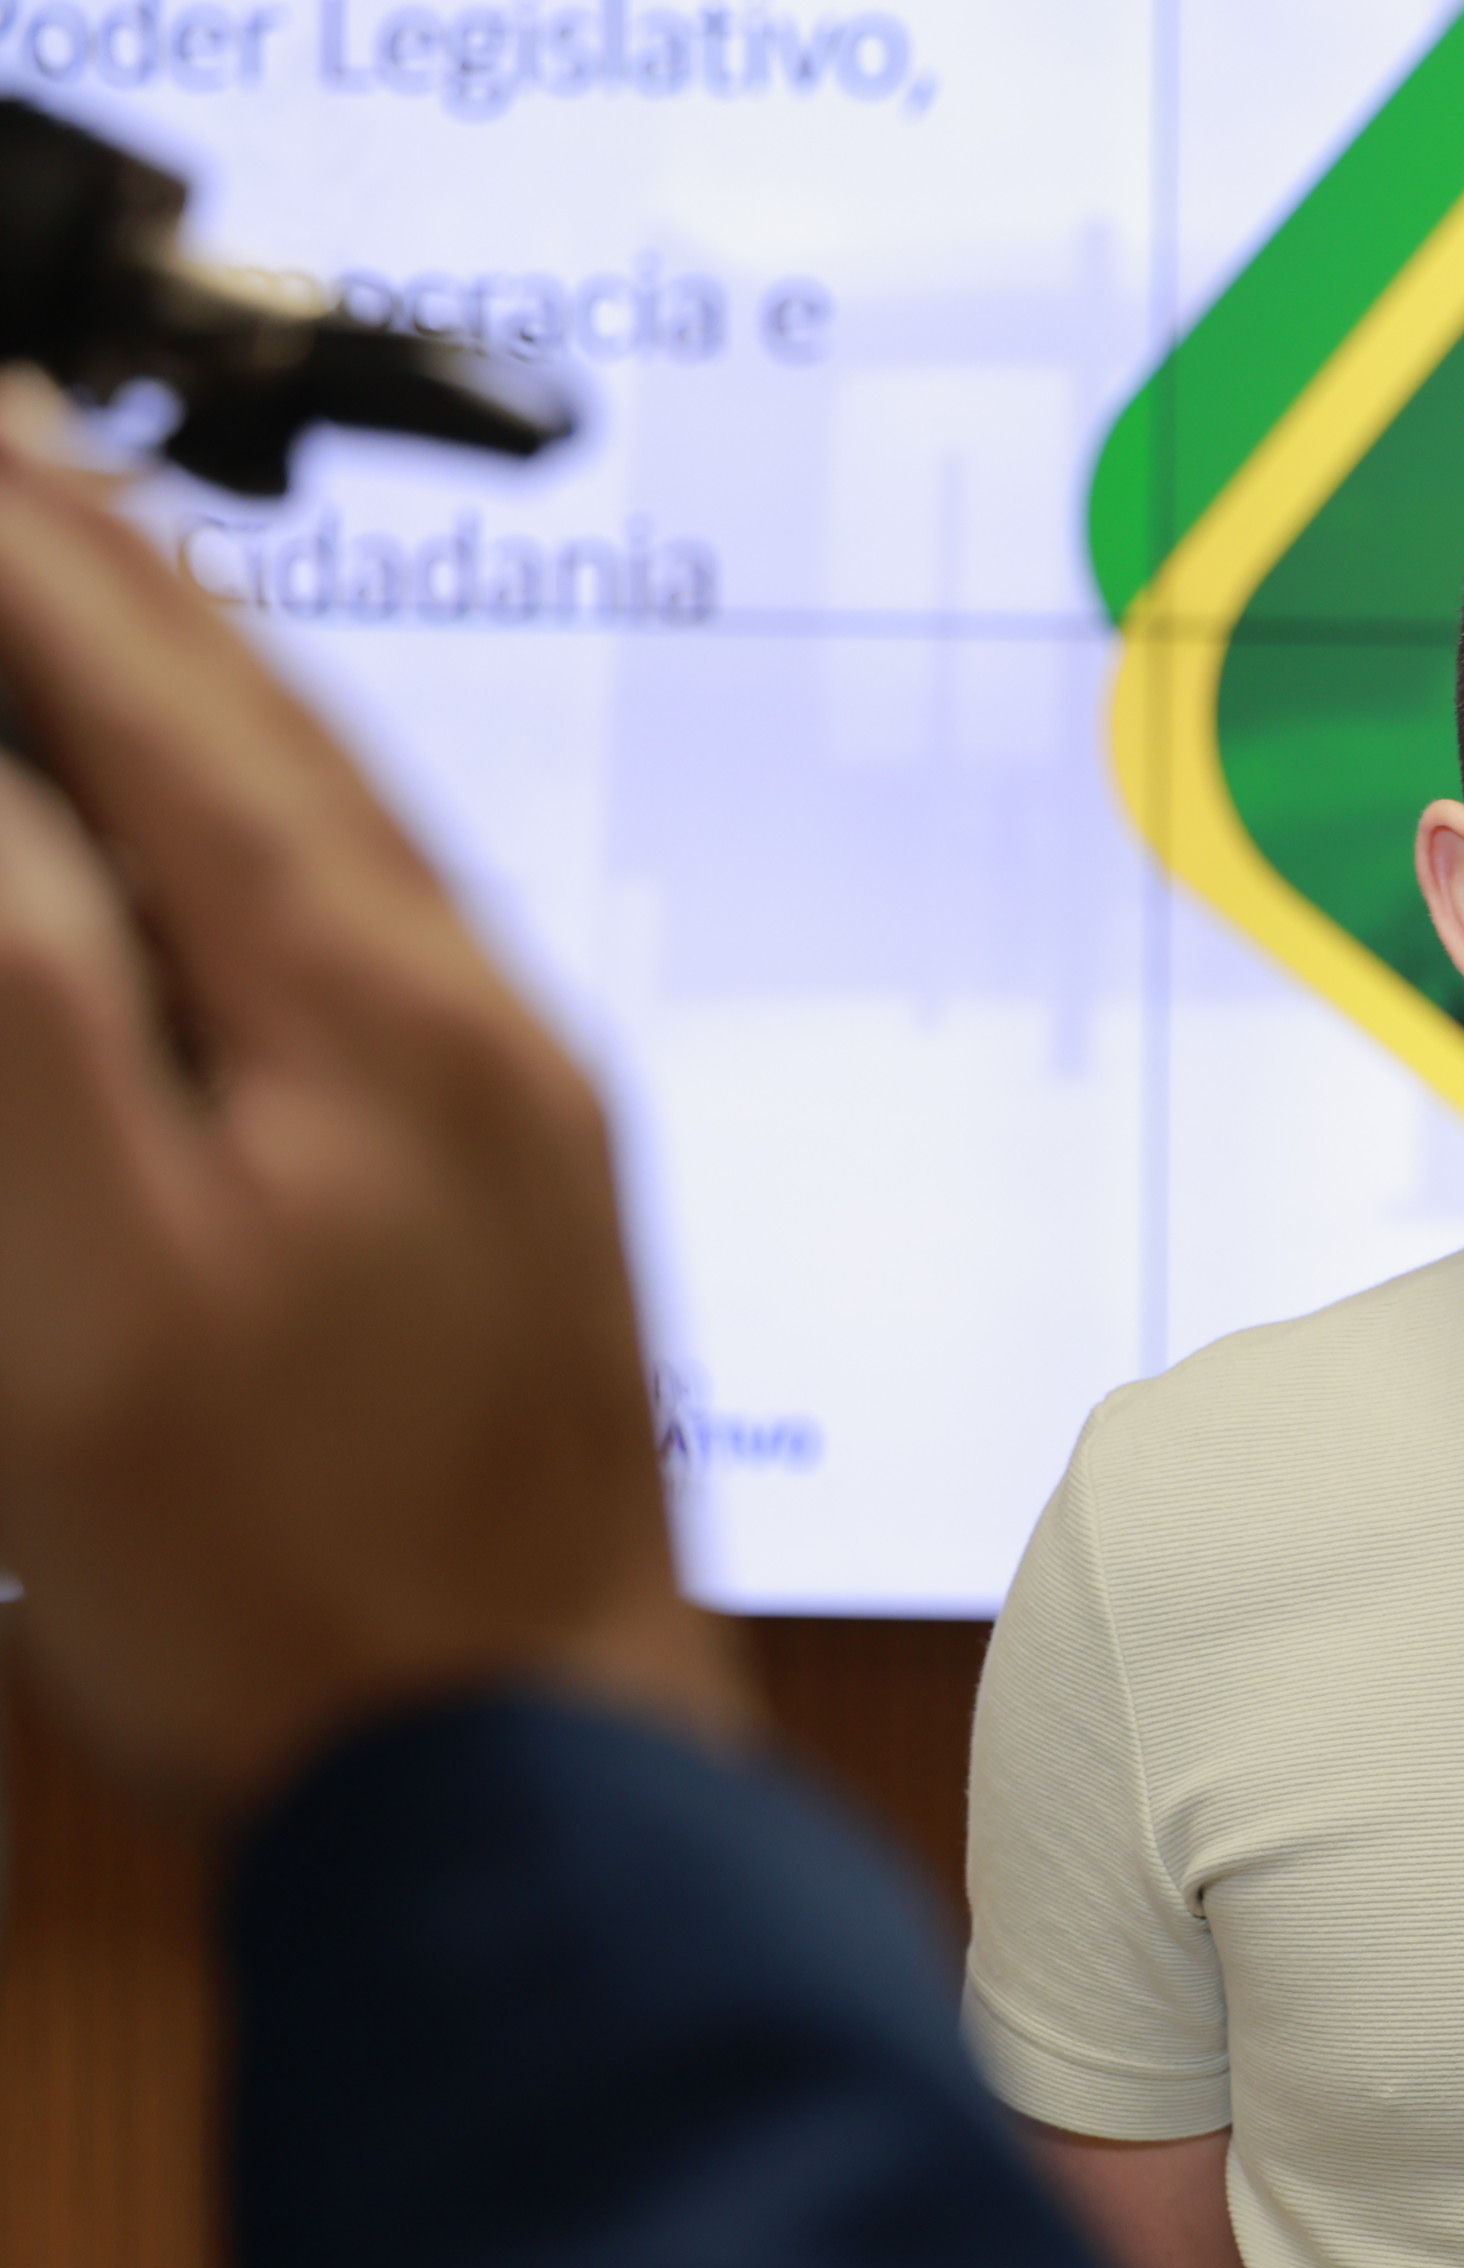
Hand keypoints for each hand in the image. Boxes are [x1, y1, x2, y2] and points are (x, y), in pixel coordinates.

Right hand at [0, 433, 741, 1812]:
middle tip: (1, 427)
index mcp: (378, 1008)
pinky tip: (224, 848)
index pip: (163, 700)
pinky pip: (376, 933)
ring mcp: (513, 1103)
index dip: (20, 549)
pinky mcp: (512, 1189)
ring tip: (91, 573)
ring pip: (335, 820)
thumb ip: (15, 1002)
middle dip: (113, 561)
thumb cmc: (308, 1583)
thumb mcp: (90, 1294)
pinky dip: (268, 830)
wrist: (535, 1768)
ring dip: (202, 679)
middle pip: (271, 725)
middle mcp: (479, 1020)